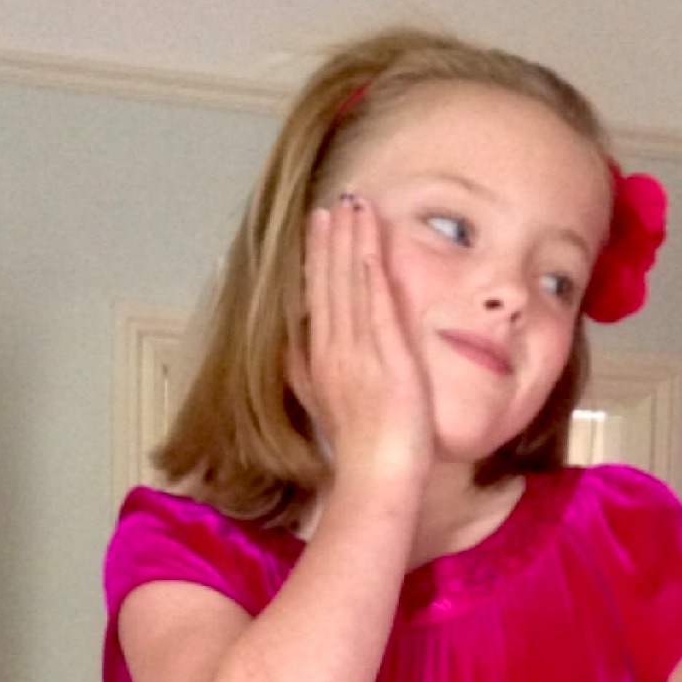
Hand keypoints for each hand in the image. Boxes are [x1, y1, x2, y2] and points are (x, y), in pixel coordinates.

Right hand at [303, 193, 433, 490]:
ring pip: (350, 284)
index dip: (317, 260)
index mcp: (320, 360)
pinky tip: (371, 242)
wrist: (376, 477)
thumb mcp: (322, 408)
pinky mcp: (388, 356)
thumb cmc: (360, 450)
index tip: (318, 228)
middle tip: (332, 203)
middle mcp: (334, 349)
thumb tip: (293, 352)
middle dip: (330, 240)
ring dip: (351, 242)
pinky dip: (371, 269)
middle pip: (328, 283)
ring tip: (352, 206)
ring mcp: (359, 351)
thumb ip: (307, 376)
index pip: (317, 298)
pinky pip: (376, 303)